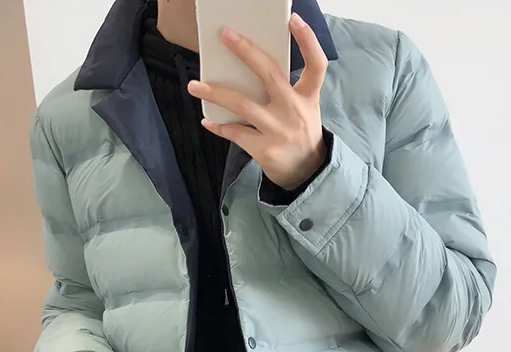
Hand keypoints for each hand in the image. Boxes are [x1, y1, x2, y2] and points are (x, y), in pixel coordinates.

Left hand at [188, 13, 328, 190]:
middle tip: (226, 35)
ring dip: (215, 93)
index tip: (293, 20)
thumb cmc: (299, 131)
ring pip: (243, 105)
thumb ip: (286, 88)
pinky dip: (219, 126)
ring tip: (194, 86)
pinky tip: (208, 120)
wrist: (306, 172)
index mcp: (308, 96)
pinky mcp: (265, 150)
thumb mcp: (304, 107)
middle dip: (247, 52)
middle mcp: (294, 111)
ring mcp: (279, 131)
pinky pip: (235, 133)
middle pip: (270, 75)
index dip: (307, 40)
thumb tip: (250, 65)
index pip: (316, 64)